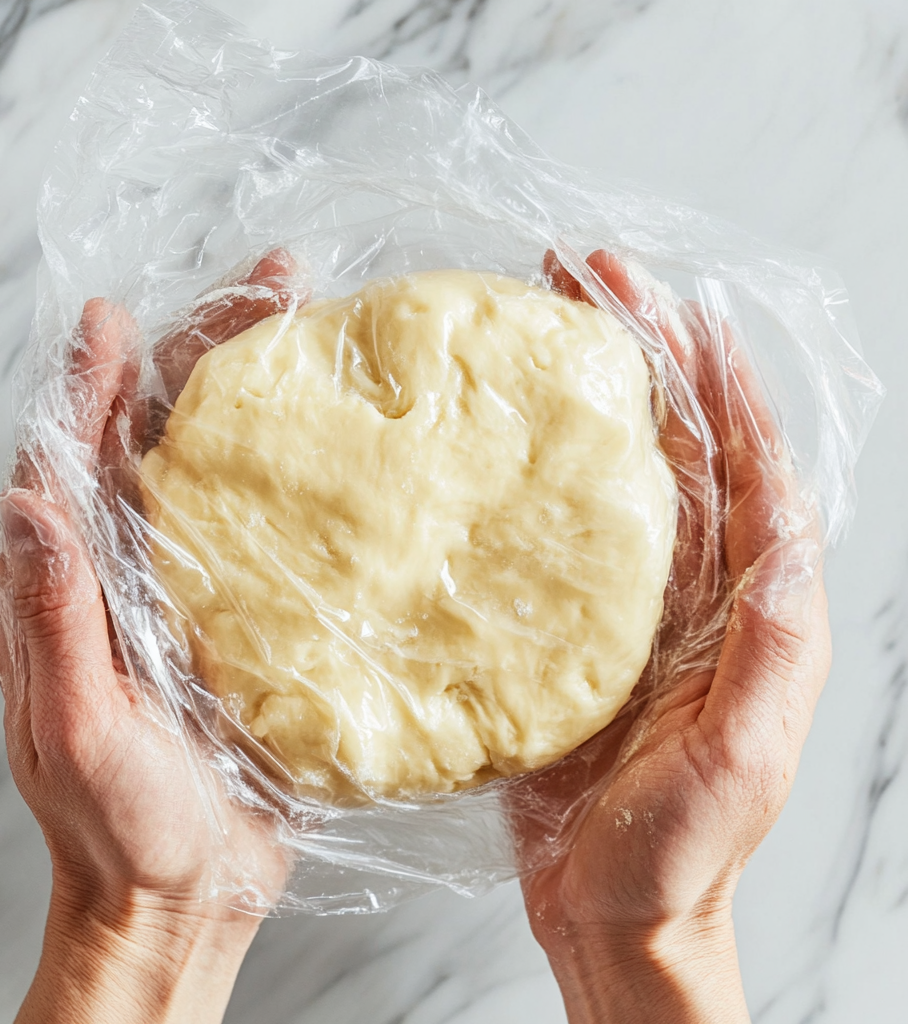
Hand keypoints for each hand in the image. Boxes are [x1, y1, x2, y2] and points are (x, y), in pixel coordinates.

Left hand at [0, 252, 299, 1023]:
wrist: (183, 890)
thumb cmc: (117, 826)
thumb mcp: (76, 729)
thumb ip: (51, 620)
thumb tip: (26, 503)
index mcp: (69, 585)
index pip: (72, 455)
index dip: (95, 379)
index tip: (120, 316)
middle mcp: (125, 570)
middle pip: (156, 434)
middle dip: (203, 352)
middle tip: (272, 286)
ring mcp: (188, 586)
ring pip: (216, 465)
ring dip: (257, 393)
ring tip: (311, 330)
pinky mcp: (244, 613)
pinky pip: (267, 524)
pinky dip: (297, 471)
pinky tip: (341, 442)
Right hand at [512, 251, 830, 1023]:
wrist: (616, 907)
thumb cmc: (684, 845)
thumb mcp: (741, 752)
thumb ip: (767, 648)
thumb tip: (780, 534)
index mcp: (750, 597)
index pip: (739, 454)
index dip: (707, 370)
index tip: (665, 297)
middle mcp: (694, 581)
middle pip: (672, 438)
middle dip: (636, 348)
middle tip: (578, 273)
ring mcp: (628, 597)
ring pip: (612, 469)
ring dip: (583, 392)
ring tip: (535, 323)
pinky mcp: (569, 624)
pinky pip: (555, 529)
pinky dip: (531, 472)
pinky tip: (495, 437)